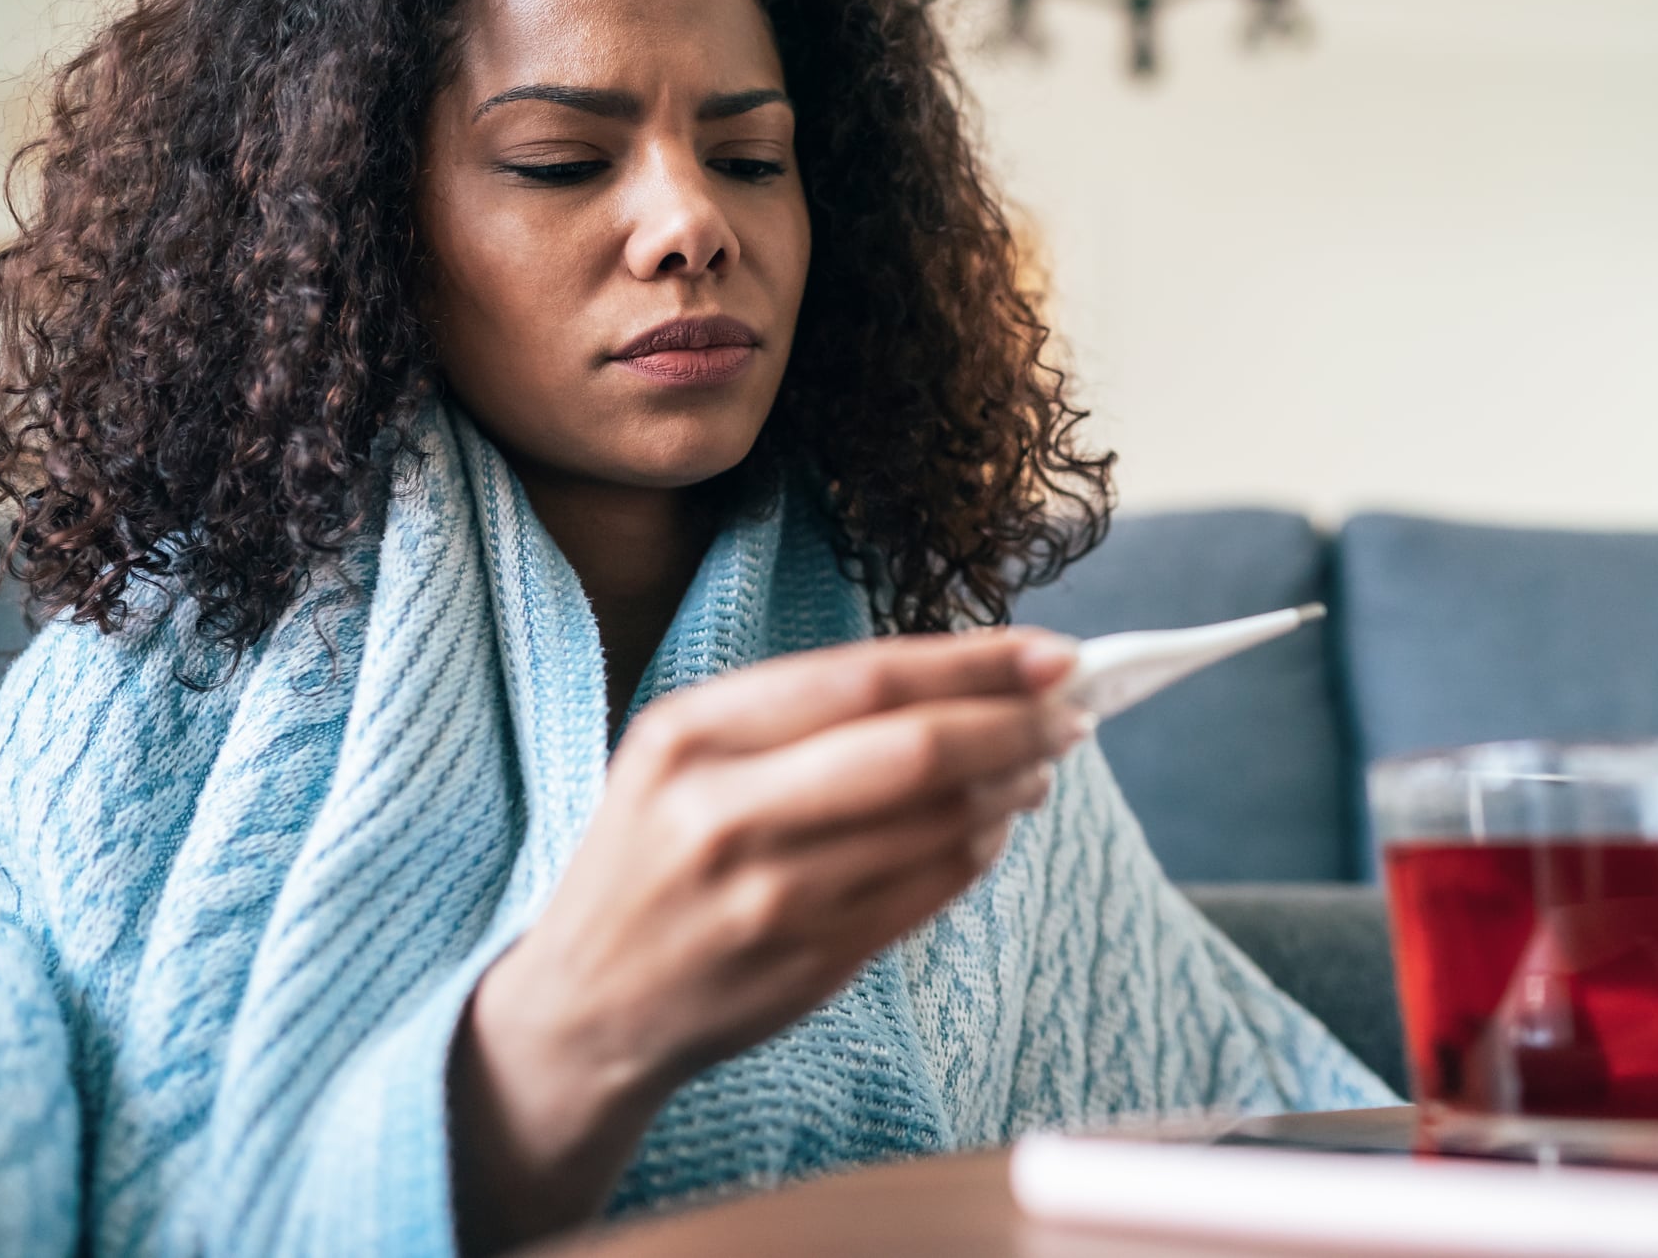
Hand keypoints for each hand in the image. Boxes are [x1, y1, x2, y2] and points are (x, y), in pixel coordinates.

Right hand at [450, 629, 1084, 1250]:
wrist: (584, 1006)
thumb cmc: (652, 855)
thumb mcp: (680, 754)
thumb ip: (798, 713)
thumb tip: (962, 678)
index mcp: (690, 735)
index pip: (864, 680)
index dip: (973, 663)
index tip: (1052, 652)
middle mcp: (723, 813)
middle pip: (912, 751)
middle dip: (1014, 725)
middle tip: (1074, 712)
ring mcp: (768, 899)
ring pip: (934, 826)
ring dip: (1011, 789)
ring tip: (1041, 766)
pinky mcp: (806, 965)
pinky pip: (927, 894)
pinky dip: (979, 852)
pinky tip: (995, 828)